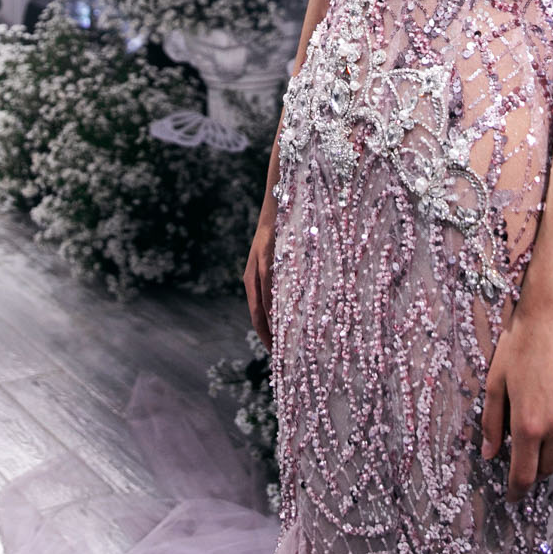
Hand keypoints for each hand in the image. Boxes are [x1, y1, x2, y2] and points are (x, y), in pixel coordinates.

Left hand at [243, 208, 277, 346]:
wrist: (278, 195)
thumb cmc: (285, 226)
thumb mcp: (284, 256)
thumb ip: (287, 277)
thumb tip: (301, 300)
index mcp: (254, 278)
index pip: (258, 316)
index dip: (266, 336)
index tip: (277, 355)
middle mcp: (252, 275)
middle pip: (256, 315)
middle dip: (267, 338)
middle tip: (281, 358)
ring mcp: (258, 264)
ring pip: (261, 303)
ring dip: (271, 324)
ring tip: (283, 344)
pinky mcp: (267, 252)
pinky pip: (268, 282)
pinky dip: (273, 299)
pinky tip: (280, 313)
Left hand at [480, 303, 552, 498]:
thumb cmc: (521, 344)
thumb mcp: (496, 382)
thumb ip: (492, 423)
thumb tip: (489, 454)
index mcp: (528, 425)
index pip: (524, 475)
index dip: (516, 491)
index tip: (512, 498)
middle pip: (547, 469)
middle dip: (533, 471)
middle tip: (523, 461)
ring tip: (542, 443)